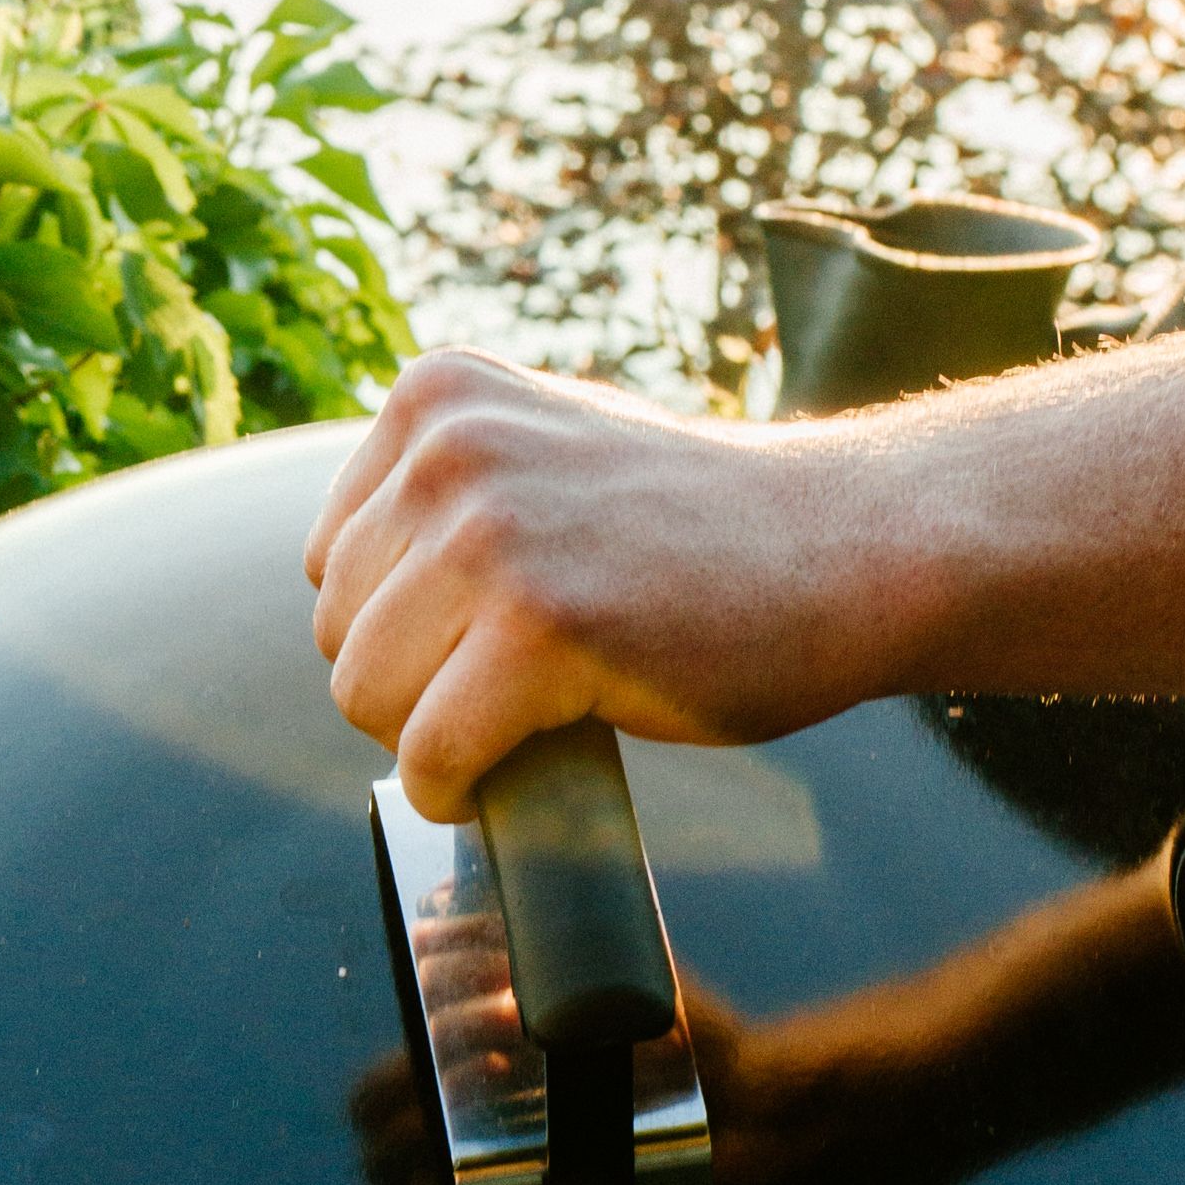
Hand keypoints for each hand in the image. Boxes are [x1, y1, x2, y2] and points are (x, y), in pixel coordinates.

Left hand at [305, 351, 893, 817]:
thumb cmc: (700, 528)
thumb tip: (336, 594)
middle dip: (417, 683)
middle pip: (338, 632)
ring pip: (367, 697)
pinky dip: (459, 789)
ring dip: (437, 736)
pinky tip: (516, 769)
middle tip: (524, 680)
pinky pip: (430, 754)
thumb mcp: (544, 452)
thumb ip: (444, 491)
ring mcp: (492, 533)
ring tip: (531, 712)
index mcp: (438, 394)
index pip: (332, 561)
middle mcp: (450, 447)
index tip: (497, 629)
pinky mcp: (539, 628)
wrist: (852, 547)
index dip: (406, 623)